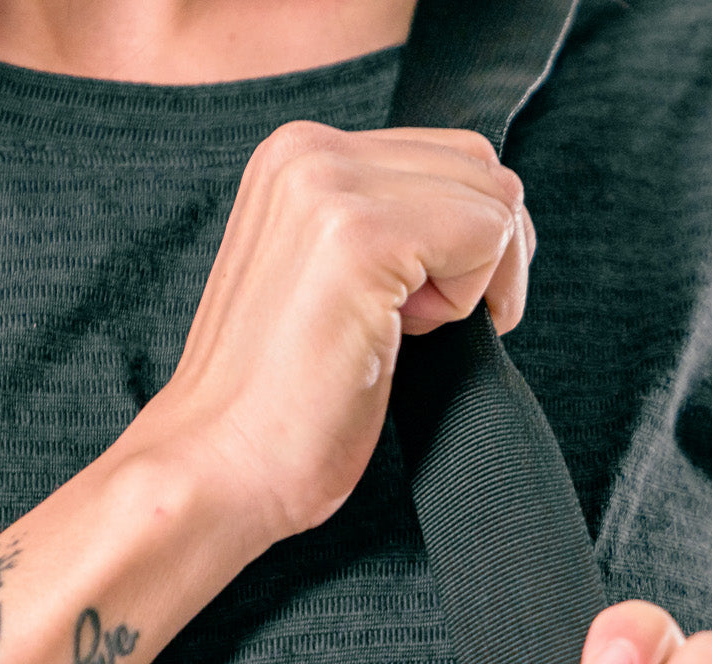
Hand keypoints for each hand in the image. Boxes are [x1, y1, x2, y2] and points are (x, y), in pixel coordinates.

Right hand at [129, 122, 532, 544]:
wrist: (217, 465)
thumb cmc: (282, 404)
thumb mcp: (332, 282)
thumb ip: (388, 231)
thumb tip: (484, 229)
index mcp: (297, 157)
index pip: (449, 159)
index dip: (466, 243)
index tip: (416, 312)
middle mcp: (308, 151)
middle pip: (480, 168)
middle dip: (488, 255)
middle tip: (429, 327)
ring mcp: (330, 185)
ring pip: (493, 198)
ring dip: (477, 278)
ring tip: (405, 330)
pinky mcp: (359, 235)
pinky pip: (487, 234)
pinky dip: (471, 297)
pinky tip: (406, 334)